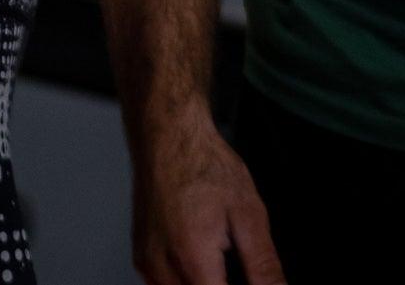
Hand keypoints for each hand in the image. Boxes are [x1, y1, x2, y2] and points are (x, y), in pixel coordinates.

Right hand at [132, 114, 284, 284]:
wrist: (168, 136)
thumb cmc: (204, 165)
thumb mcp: (249, 215)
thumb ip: (263, 266)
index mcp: (192, 258)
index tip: (251, 276)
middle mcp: (161, 266)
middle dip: (221, 284)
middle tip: (236, 262)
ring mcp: (146, 262)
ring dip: (204, 283)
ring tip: (222, 263)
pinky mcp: (141, 256)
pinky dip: (186, 281)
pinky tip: (204, 263)